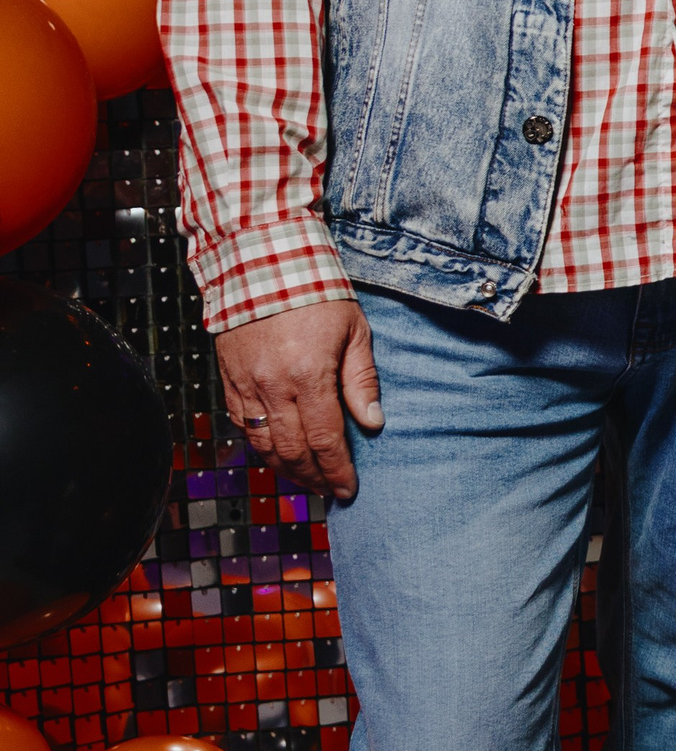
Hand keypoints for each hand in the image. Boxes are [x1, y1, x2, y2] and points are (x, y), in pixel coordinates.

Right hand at [216, 300, 383, 501]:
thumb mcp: (354, 330)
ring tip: (307, 479)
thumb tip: (372, 423)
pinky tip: (276, 454)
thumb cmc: (315, 289)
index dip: (337, 470)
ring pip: (263, 444)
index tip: (348, 490)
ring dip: (286, 468)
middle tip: (330, 490)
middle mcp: (273, 386)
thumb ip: (362, 380)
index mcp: (309, 375)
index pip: (325, 440)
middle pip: (293, 450)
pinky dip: (259, 446)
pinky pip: (241, 425)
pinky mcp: (228, 379)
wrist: (260, 259)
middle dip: (314, 477)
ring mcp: (246, 384)